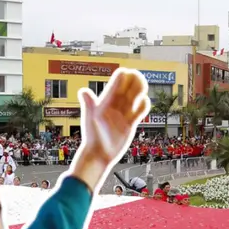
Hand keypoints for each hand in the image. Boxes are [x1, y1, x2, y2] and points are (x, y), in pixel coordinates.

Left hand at [73, 70, 150, 187]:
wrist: (99, 154)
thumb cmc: (92, 136)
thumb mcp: (91, 118)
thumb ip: (89, 104)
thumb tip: (83, 91)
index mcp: (107, 99)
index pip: (118, 81)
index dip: (125, 75)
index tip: (127, 74)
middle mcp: (116, 104)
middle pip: (130, 84)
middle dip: (136, 79)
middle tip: (139, 83)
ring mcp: (124, 113)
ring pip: (137, 95)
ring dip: (141, 90)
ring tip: (140, 94)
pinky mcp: (131, 122)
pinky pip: (141, 110)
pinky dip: (145, 105)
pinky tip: (142, 106)